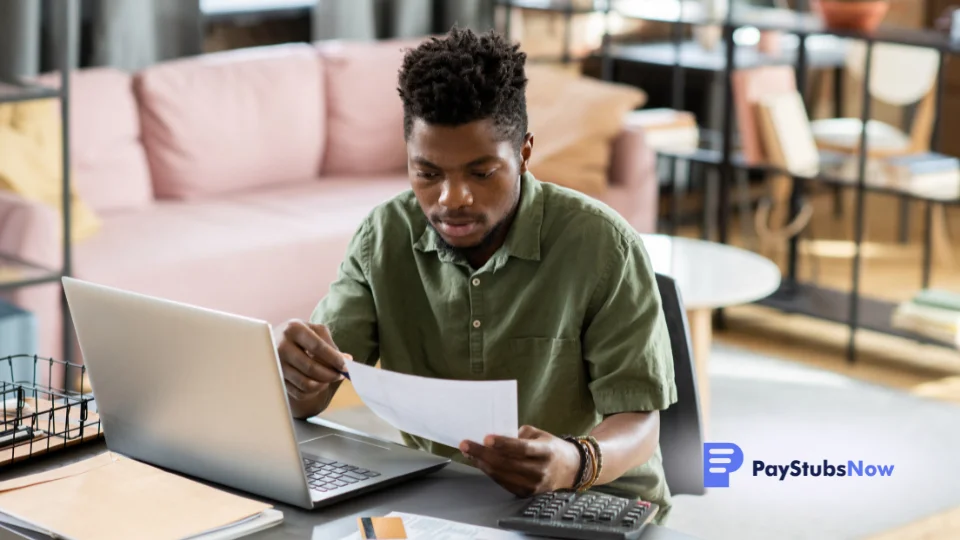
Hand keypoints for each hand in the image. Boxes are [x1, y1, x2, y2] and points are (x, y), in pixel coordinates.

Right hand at [276, 320, 349, 406]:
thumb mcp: (315, 331)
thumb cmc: (301, 335)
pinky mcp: (277, 379)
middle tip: (340, 375)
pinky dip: (313, 392)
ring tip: (330, 379)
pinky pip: (299, 392)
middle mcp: (281, 346)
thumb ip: (331, 345)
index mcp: (294, 329)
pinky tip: (318, 384)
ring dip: (323, 384)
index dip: (334, 359)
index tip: (346, 366)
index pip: (317, 347)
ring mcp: (276, 365)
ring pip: (305, 383)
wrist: (275, 340)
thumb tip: (347, 360)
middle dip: (330, 374)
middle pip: (311, 368)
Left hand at [459, 425, 580, 497]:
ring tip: (468, 452)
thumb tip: (494, 438)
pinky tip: (480, 462)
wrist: (569, 470)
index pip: (522, 448)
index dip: (503, 444)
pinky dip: (489, 472)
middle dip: (483, 453)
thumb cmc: (550, 448)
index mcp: (546, 452)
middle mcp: (540, 471)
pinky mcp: (526, 494)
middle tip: (466, 444)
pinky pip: (503, 482)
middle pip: (507, 463)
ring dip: (482, 463)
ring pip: (502, 475)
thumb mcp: (540, 435)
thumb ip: (519, 435)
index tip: (486, 438)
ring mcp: (533, 485)